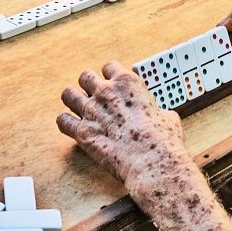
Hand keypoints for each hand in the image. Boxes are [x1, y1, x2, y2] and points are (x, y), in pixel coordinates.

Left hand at [57, 63, 191, 194]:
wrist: (153, 163)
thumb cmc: (163, 141)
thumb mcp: (168, 117)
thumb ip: (159, 111)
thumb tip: (163, 117)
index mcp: (127, 83)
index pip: (109, 67)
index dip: (110, 77)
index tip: (112, 85)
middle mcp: (105, 92)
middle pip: (85, 76)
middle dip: (88, 86)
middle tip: (94, 97)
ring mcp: (91, 111)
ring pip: (68, 94)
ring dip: (73, 101)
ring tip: (78, 109)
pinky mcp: (82, 132)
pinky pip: (62, 121)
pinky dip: (66, 124)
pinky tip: (72, 128)